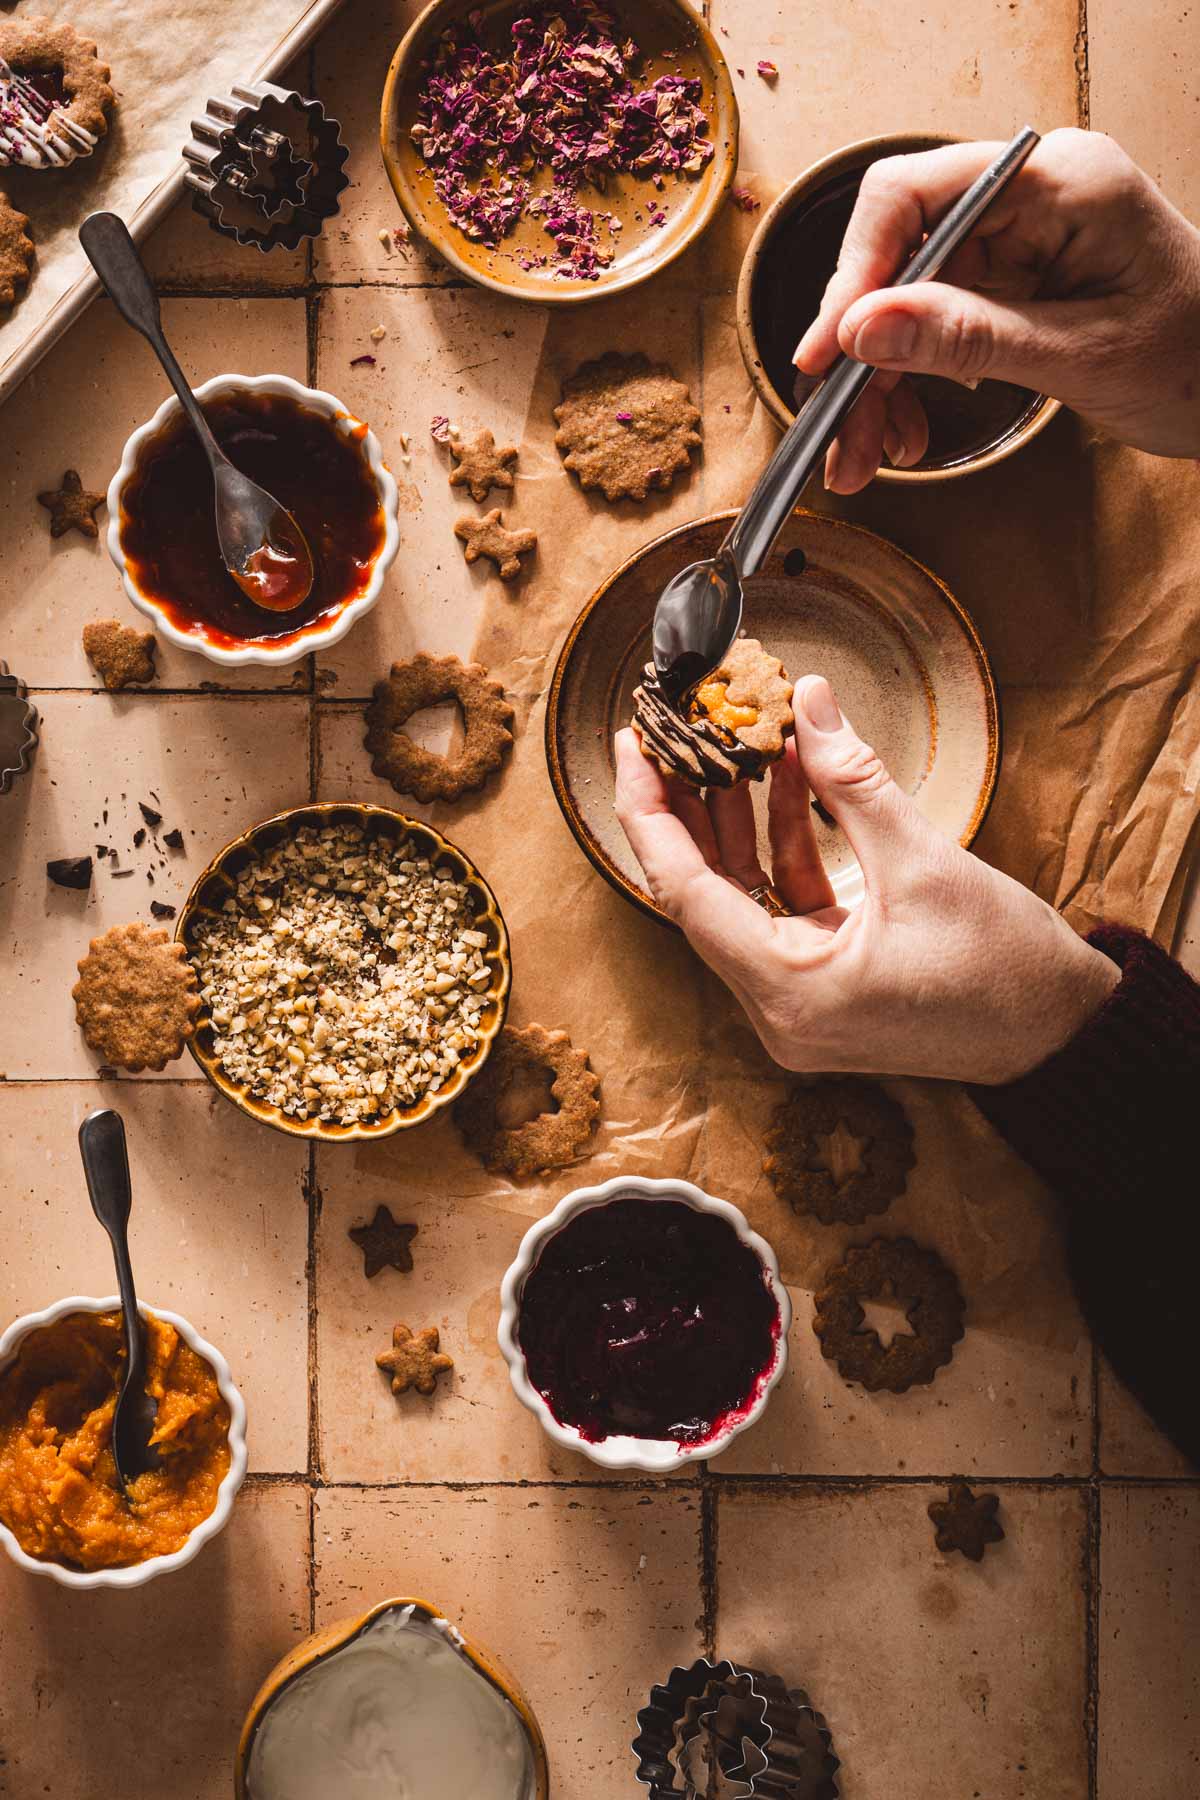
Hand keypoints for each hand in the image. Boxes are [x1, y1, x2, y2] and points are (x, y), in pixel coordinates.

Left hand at [614, 676, 1119, 1083]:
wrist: (1061, 1034)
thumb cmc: (1004, 969)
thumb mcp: (922, 862)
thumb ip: (852, 780)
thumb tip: (807, 701)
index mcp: (789, 992)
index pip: (683, 891)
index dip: (650, 812)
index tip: (632, 746)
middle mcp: (778, 1010)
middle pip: (701, 894)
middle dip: (689, 806)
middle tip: (674, 732)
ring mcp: (797, 1004)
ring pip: (740, 898)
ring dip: (740, 820)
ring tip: (742, 740)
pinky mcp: (821, 988)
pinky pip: (780, 909)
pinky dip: (781, 849)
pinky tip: (789, 782)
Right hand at [793, 129, 1199, 492]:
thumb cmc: (1196, 357)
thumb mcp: (1080, 354)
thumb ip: (969, 337)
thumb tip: (864, 329)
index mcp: (1059, 181)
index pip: (915, 195)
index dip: (857, 273)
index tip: (829, 350)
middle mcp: (1026, 199)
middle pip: (897, 258)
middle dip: (860, 350)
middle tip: (838, 428)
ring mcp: (1012, 242)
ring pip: (901, 304)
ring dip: (874, 384)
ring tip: (865, 455)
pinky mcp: (1004, 286)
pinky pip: (928, 329)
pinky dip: (905, 386)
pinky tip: (905, 434)